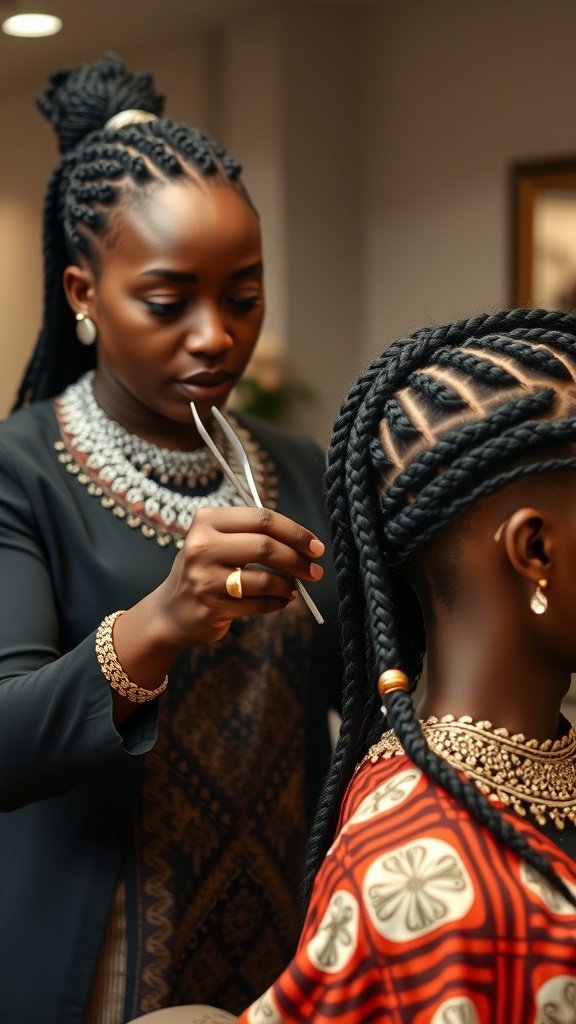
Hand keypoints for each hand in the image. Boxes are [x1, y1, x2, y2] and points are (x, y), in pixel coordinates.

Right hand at [154, 505, 324, 645]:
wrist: (171, 611)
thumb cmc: (205, 570)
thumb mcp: (217, 540)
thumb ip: (253, 534)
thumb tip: (304, 544)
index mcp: (207, 520)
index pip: (262, 518)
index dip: (295, 532)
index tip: (315, 546)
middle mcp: (202, 546)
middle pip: (265, 546)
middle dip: (298, 559)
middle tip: (315, 571)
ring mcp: (204, 578)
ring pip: (263, 579)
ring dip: (287, 584)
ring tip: (295, 587)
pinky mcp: (211, 606)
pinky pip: (257, 604)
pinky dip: (276, 602)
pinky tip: (281, 599)